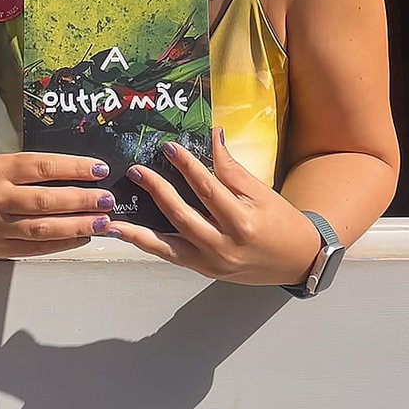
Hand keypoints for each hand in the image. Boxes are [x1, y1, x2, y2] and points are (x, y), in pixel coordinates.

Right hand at [0, 151, 115, 258]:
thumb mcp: (2, 164)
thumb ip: (36, 170)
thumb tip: (82, 175)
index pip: (44, 167)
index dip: (75, 168)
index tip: (99, 169)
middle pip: (46, 201)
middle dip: (82, 201)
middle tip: (107, 199)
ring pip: (43, 228)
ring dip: (77, 225)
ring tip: (101, 221)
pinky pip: (35, 248)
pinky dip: (62, 243)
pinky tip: (82, 236)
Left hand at [103, 129, 322, 285]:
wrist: (296, 260)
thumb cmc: (282, 223)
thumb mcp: (262, 193)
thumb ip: (233, 169)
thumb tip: (213, 138)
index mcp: (242, 222)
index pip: (208, 189)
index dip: (187, 166)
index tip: (169, 148)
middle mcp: (224, 245)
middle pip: (182, 215)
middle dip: (157, 190)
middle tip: (137, 171)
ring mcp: (212, 262)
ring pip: (167, 244)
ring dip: (137, 230)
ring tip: (112, 216)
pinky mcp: (204, 270)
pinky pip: (170, 256)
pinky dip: (147, 245)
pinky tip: (128, 234)